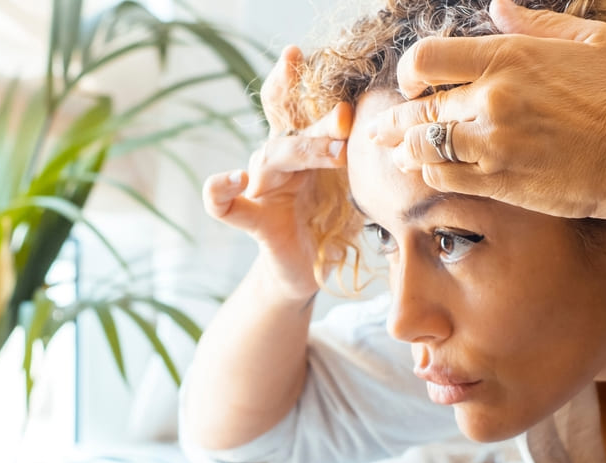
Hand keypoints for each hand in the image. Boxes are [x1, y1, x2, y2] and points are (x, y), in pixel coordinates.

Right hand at [203, 46, 351, 300]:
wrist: (311, 269)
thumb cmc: (330, 222)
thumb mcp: (350, 184)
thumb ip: (359, 156)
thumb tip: (384, 129)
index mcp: (298, 147)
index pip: (285, 104)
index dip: (285, 77)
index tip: (294, 51)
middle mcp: (275, 162)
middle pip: (286, 129)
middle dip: (318, 121)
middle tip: (347, 117)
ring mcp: (261, 189)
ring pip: (270, 157)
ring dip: (304, 150)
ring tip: (338, 153)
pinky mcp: (255, 220)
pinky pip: (223, 205)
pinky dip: (221, 189)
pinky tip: (238, 178)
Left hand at [368, 0, 605, 218]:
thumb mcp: (585, 41)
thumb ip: (532, 23)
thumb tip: (497, 7)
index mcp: (507, 58)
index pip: (426, 59)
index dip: (408, 72)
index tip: (411, 83)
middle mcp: (491, 99)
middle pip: (418, 110)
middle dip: (393, 121)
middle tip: (380, 130)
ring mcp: (491, 143)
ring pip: (423, 148)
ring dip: (404, 151)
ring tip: (395, 153)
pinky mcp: (498, 181)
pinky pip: (443, 177)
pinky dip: (429, 173)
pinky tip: (425, 171)